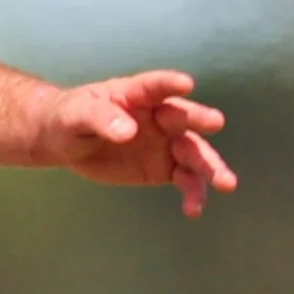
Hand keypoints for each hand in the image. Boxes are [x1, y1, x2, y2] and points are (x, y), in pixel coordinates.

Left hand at [29, 70, 236, 217]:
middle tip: (216, 122)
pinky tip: (193, 210)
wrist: (67, 143)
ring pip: (194, 153)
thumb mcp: (76, 114)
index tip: (186, 83)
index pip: (152, 86)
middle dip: (199, 119)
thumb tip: (128, 131)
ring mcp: (165, 143)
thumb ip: (99, 118)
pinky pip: (186, 180)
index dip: (168, 83)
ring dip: (211, 167)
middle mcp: (157, 116)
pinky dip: (194, 194)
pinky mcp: (165, 168)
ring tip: (227, 184)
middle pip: (182, 117)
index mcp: (133, 95)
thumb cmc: (70, 118)